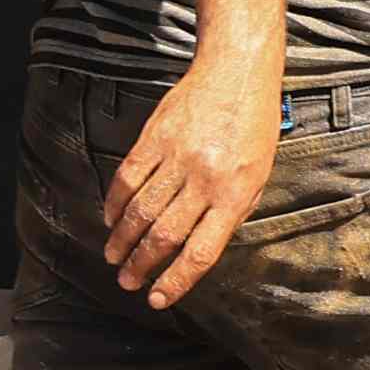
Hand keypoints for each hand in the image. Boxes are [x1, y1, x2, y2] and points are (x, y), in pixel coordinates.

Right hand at [99, 57, 283, 309]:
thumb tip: (200, 246)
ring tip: (114, 257)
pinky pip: (128, 177)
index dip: (176, 281)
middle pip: (164, 235)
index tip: (158, 298)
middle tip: (127, 281)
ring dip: (123, 240)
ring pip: (141, 210)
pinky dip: (115, 202)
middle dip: (142, 265)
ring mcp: (177, 157)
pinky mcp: (155, 137)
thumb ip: (232, 212)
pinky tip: (110, 218)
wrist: (236, 71)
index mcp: (235, 194)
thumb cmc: (254, 125)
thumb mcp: (259, 174)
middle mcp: (205, 179)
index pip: (200, 251)